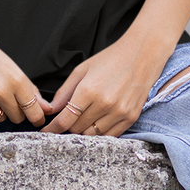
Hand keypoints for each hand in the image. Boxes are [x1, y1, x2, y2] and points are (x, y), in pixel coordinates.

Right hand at [0, 18, 52, 127]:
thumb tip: (46, 109)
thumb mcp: (10, 66)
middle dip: (14, 110)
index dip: (36, 117)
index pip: (34, 112)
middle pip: (17, 118)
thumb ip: (29, 89)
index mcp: (17, 80)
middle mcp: (1, 92)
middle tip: (4, 95)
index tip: (34, 117)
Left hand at [42, 35, 170, 136]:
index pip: (65, 120)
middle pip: (77, 128)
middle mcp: (104, 104)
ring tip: (82, 120)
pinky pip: (110, 135)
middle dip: (68, 126)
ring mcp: (119, 112)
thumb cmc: (111, 59)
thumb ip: (65, 91)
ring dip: (83, 130)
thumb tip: (52, 109)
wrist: (142, 54)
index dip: (53, 128)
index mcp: (89, 90)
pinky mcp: (131, 117)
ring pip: (92, 135)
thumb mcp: (82, 70)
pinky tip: (96, 123)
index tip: (46, 131)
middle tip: (67, 119)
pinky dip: (100, 132)